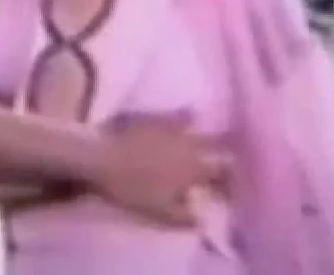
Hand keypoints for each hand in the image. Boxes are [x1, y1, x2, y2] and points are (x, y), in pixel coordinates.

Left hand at [89, 111, 230, 226]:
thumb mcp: (159, 210)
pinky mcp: (156, 116)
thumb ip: (184, 216)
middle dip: (225, 151)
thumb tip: (203, 220)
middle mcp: (189, 145)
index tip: (231, 182)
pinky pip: (179, 113)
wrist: (102, 155)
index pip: (222, 172)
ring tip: (217, 134)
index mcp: (194, 169)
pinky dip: (187, 115)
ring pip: (200, 127)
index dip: (230, 177)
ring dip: (209, 132)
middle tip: (230, 155)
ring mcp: (173, 127)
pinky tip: (191, 114)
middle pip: (217, 145)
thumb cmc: (132, 187)